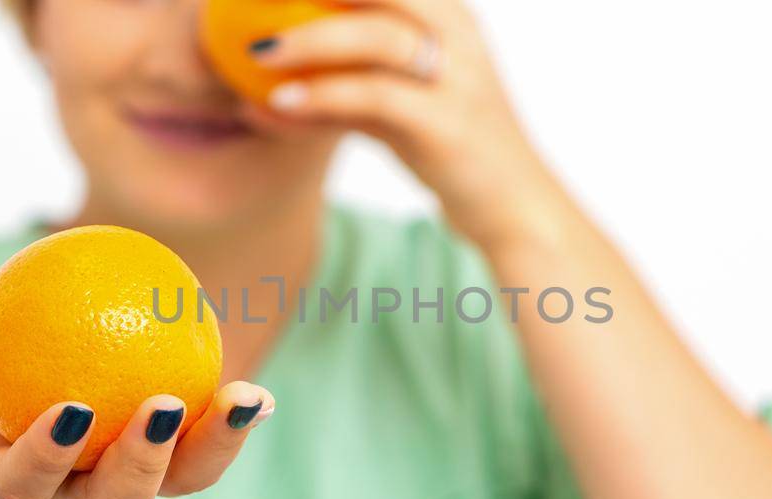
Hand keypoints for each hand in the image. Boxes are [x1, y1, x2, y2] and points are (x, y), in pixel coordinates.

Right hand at [0, 292, 274, 498]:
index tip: (73, 411)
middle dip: (139, 469)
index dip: (45, 458)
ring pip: (177, 485)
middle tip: (162, 409)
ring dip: (211, 449)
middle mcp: (80, 488)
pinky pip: (210, 444)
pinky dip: (236, 421)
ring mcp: (136, 475)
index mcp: (17, 472)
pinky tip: (258, 396)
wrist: (44, 357)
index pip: (25, 483)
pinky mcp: (180, 452)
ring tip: (238, 401)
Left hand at [246, 0, 560, 243]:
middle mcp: (459, 35)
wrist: (513, 205)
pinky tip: (279, 105)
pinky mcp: (446, 124)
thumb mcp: (398, 101)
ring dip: (310, 40)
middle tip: (258, 5)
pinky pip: (373, 97)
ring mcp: (457, 77)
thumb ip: (349, 77)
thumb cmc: (449, 145)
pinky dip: (321, 97)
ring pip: (377, 37)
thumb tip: (265, 73)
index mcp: (451, 15)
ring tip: (259, 52)